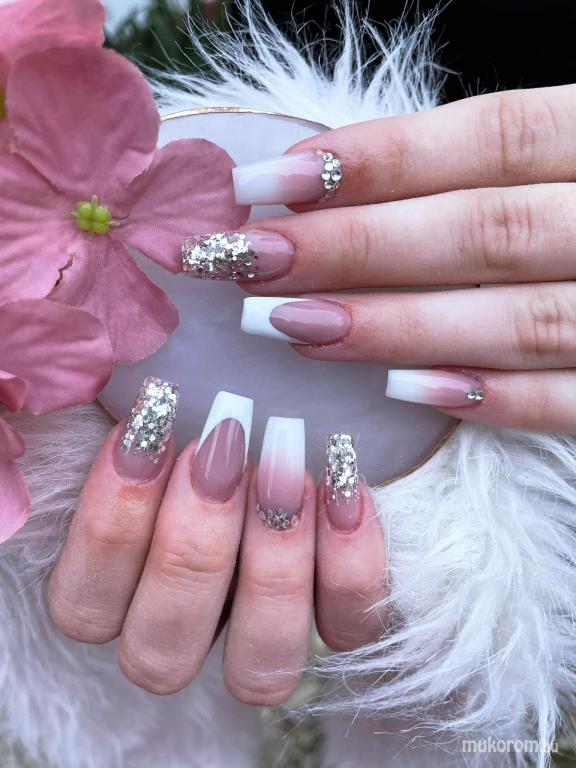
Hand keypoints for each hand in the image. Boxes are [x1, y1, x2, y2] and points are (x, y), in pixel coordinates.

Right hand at [48, 383, 386, 701]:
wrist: (287, 400)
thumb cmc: (203, 399)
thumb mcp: (151, 397)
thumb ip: (122, 417)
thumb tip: (113, 397)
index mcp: (120, 588)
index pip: (85, 607)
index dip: (112, 525)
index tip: (150, 428)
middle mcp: (187, 626)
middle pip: (162, 650)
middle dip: (191, 546)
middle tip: (221, 445)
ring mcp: (263, 630)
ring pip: (257, 666)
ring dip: (271, 568)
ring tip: (288, 472)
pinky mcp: (337, 615)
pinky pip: (347, 625)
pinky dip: (350, 560)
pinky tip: (342, 481)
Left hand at [227, 84, 575, 433]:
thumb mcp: (574, 158)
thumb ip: (490, 170)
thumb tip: (345, 182)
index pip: (492, 138)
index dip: (378, 161)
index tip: (269, 184)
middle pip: (488, 230)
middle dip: (360, 247)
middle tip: (254, 262)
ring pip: (520, 318)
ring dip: (399, 326)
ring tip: (295, 326)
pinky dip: (494, 397)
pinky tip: (405, 394)